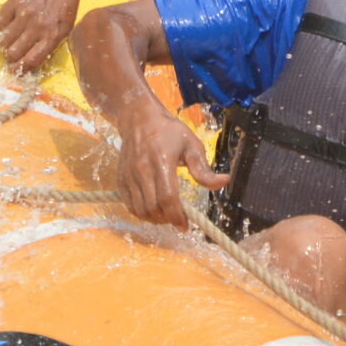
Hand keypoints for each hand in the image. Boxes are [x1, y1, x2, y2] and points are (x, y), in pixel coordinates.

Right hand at [0, 0, 77, 73]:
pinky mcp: (13, 3)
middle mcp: (38, 25)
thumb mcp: (65, 28)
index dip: (20, 68)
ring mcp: (24, 13)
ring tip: (8, 43)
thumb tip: (30, 65)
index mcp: (53, 35)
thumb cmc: (64, 7)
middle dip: (10, 58)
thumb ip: (50, 45)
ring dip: (4, 45)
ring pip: (4, 41)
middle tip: (11, 56)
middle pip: (14, 53)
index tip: (14, 70)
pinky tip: (6, 29)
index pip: (32, 59)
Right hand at [116, 104, 225, 227]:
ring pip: (140, 209)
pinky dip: (141, 213)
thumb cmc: (169, 132)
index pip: (168, 198)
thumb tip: (224, 181)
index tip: (186, 226)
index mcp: (162, 162)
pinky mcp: (121, 179)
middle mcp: (143, 170)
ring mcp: (129, 176)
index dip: (177, 216)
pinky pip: (129, 204)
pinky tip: (152, 210)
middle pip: (153, 207)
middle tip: (178, 220)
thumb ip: (204, 169)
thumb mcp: (191, 145)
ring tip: (166, 216)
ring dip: (154, 219)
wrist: (139, 119)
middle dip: (167, 219)